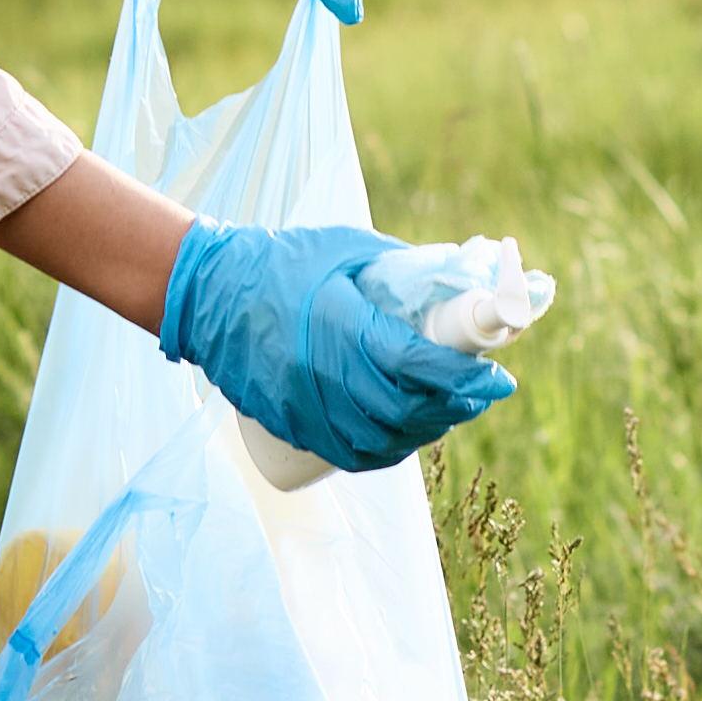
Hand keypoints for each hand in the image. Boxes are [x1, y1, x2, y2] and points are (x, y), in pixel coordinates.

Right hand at [156, 222, 510, 475]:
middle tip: (480, 394)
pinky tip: (403, 438)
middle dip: (454, 408)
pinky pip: (345, 453)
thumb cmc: (281, 260)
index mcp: (342, 324)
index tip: (496, 377)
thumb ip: (400, 267)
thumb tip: (455, 283)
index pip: (417, 364)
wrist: (206, 292)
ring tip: (447, 414)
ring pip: (379, 441)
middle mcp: (322, 371)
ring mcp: (301, 404)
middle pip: (405, 410)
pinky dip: (383, 452)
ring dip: (423, 432)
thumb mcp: (346, 247)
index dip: (463, 378)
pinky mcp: (286, 422)